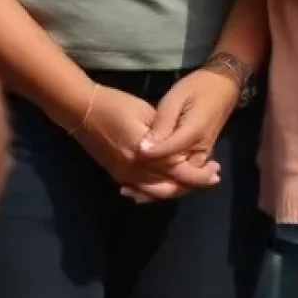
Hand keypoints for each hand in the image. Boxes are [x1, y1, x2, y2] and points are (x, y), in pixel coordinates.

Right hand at [75, 86, 220, 201]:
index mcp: (145, 153)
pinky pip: (142, 190)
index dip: (199, 174)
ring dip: (177, 189)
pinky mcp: (117, 175)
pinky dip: (158, 190)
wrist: (81, 111)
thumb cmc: (116, 104)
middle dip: (192, 184)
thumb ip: (165, 132)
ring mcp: (125, 175)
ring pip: (157, 193)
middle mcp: (135, 170)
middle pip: (170, 187)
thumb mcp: (146, 112)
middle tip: (211, 176)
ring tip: (194, 180)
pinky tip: (170, 184)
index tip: (216, 171)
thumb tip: (182, 145)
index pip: (178, 170)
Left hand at [127, 68, 240, 201]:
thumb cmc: (197, 87)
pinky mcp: (200, 156)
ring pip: (181, 182)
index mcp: (194, 134)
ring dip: (157, 190)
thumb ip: (162, 124)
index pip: (168, 155)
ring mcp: (201, 155)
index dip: (149, 158)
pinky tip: (147, 187)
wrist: (223, 86)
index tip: (129, 162)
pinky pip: (185, 177)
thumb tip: (145, 147)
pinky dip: (167, 185)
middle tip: (127, 190)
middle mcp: (199, 151)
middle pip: (175, 177)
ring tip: (131, 192)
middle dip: (152, 186)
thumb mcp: (176, 99)